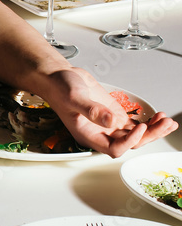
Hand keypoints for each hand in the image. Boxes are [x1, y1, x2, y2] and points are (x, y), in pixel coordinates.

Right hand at [43, 68, 177, 157]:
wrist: (58, 77)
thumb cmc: (60, 88)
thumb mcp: (74, 97)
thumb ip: (92, 110)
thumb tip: (111, 121)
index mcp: (89, 135)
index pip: (115, 148)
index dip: (129, 141)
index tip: (139, 127)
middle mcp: (100, 133)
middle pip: (130, 143)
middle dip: (149, 135)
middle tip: (165, 124)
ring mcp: (108, 124)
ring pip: (135, 135)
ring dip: (153, 130)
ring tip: (167, 121)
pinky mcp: (114, 115)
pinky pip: (134, 125)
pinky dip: (149, 123)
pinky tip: (159, 117)